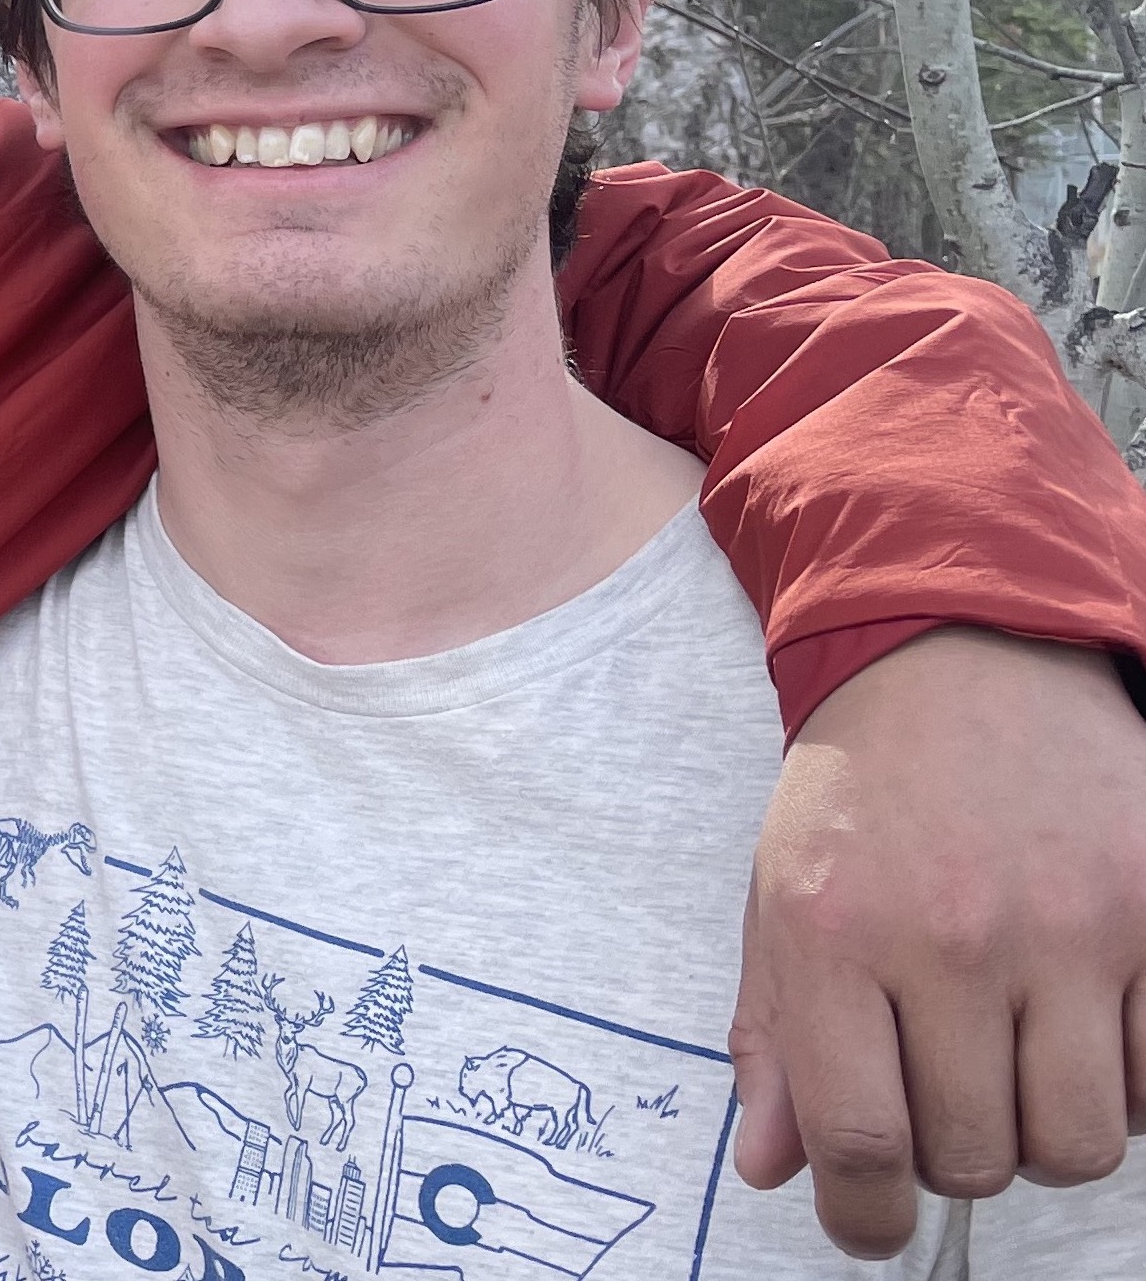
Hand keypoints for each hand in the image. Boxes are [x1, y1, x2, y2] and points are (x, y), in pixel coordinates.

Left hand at [732, 627, 1145, 1255]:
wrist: (962, 662)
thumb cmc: (861, 794)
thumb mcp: (780, 899)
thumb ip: (775, 1037)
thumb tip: (774, 1167)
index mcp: (836, 932)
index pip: (859, 1137)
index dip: (862, 1215)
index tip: (865, 1222)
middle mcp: (952, 936)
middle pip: (977, 1156)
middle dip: (952, 1156)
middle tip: (939, 1096)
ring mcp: (1069, 929)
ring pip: (1078, 1141)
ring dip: (1040, 1132)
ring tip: (1009, 1063)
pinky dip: (1124, 1088)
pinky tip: (1079, 1028)